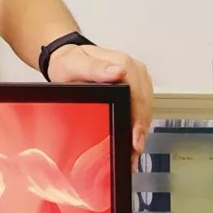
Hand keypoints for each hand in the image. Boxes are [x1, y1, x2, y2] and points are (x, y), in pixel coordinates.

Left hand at [46, 44, 153, 172]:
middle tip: (134, 153)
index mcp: (123, 63)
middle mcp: (135, 71)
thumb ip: (95, 68)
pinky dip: (137, 125)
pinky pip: (141, 108)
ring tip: (133, 153)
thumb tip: (118, 71)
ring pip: (145, 109)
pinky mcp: (135, 88)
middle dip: (140, 131)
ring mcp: (137, 80)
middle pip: (144, 105)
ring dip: (141, 131)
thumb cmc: (69, 62)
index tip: (135, 139)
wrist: (66, 59)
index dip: (138, 120)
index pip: (138, 96)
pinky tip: (133, 140)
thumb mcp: (75, 64)